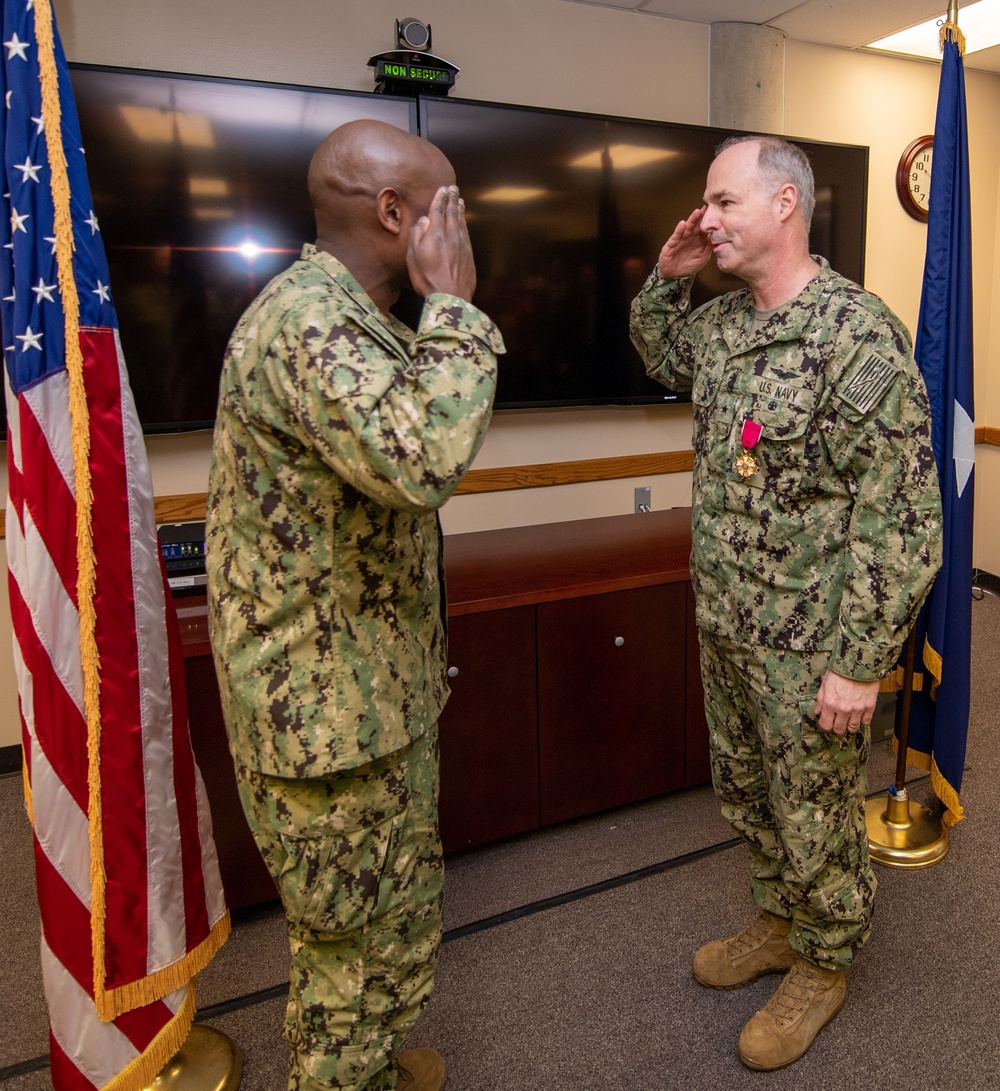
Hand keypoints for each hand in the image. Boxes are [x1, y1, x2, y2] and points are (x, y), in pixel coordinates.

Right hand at [406, 184, 476, 300]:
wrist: (450, 297)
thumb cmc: (427, 279)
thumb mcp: (413, 257)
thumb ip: (417, 235)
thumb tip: (423, 220)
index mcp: (435, 234)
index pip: (438, 210)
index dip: (440, 198)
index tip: (443, 188)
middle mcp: (451, 235)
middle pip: (452, 212)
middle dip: (452, 199)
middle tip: (454, 188)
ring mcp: (462, 245)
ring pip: (461, 222)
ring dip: (460, 210)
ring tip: (460, 201)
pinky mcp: (469, 255)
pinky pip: (466, 233)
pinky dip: (465, 224)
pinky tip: (464, 222)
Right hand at [657, 206, 712, 278]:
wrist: (675, 277)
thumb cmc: (689, 266)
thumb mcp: (703, 257)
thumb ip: (709, 247)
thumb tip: (716, 237)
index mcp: (698, 240)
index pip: (704, 228)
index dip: (708, 221)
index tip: (715, 212)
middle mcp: (689, 238)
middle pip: (696, 225)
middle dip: (700, 217)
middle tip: (706, 207)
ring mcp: (680, 240)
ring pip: (687, 228)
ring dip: (691, 220)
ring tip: (696, 212)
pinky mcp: (671, 245)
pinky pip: (675, 237)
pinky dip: (679, 230)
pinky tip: (682, 224)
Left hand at [814, 670, 879, 735]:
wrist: (859, 663)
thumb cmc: (841, 671)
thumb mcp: (825, 683)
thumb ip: (820, 699)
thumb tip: (818, 711)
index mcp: (830, 704)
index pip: (825, 725)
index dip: (825, 724)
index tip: (827, 721)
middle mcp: (843, 709)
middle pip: (839, 729)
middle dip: (837, 727)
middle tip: (837, 721)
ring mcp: (857, 710)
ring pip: (853, 728)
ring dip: (849, 725)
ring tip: (848, 719)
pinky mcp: (869, 707)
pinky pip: (866, 722)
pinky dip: (862, 720)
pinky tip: (859, 714)